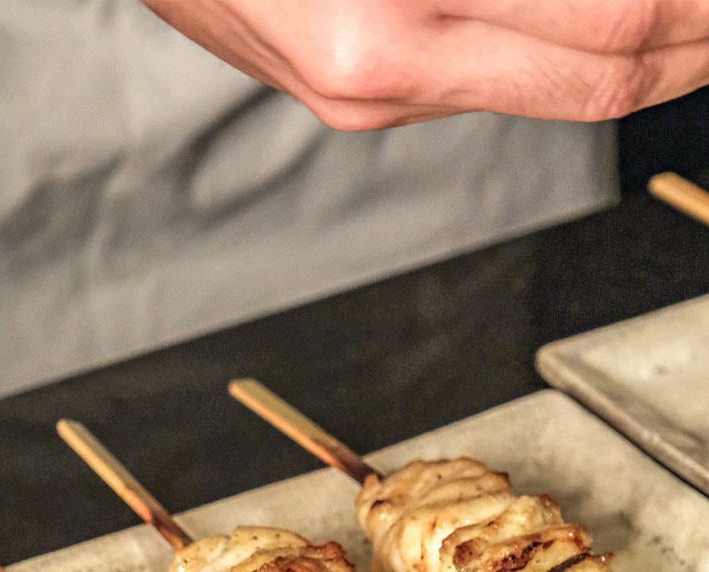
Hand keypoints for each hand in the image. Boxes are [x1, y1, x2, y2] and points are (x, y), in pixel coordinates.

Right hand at [142, 0, 708, 128]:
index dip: (696, 10)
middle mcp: (378, 74)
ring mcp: (365, 101)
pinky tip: (607, 24)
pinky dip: (574, 50)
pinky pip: (498, 86)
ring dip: (653, 52)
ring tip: (694, 18)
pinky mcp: (356, 102)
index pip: (610, 22)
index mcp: (385, 20)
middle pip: (602, 78)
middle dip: (699, 40)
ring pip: (561, 94)